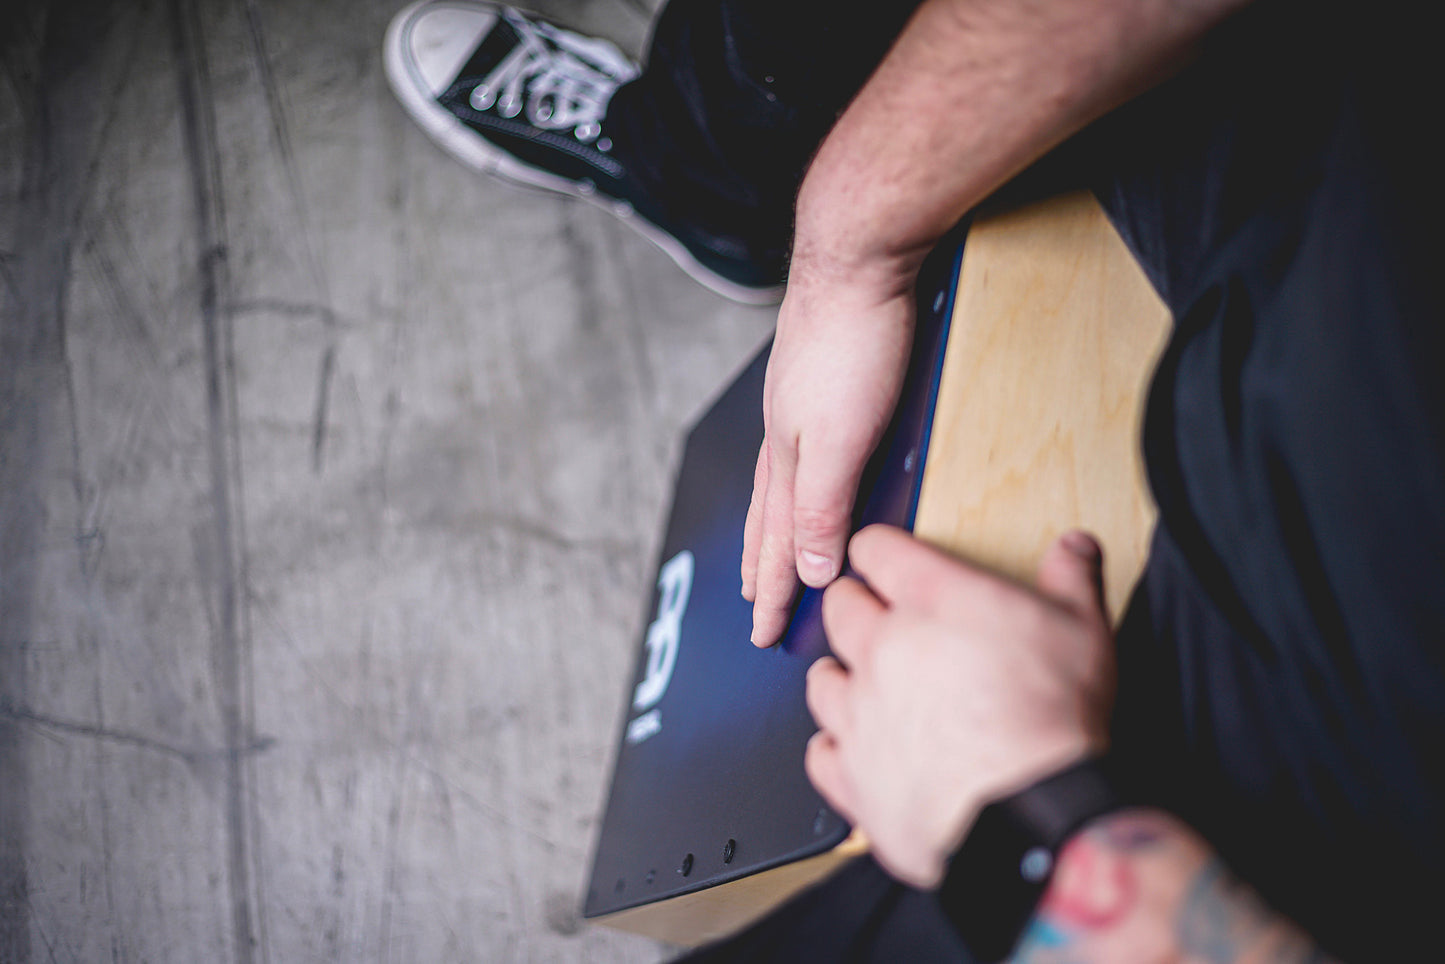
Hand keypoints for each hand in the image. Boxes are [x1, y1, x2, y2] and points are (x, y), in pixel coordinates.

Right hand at [740, 269, 915, 646]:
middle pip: (769, 519)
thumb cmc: (852, 344)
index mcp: (789, 462)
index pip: (780, 546)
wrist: (857, 256)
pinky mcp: (816, 379)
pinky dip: (787, 482)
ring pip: (776, 486)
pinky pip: (792, 453)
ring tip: (761, 548)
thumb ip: (823, 509)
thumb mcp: (842, 441)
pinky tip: (798, 468)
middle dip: (762, 567)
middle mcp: (784, 438)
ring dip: (769, 527)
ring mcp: (796, 407)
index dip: (774, 593)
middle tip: (752, 603)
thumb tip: (810, 573)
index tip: (763, 634)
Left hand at [804, 525, 1115, 888]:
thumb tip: (1073, 547)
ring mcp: (861, 713)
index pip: (875, 549)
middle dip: (854, 605)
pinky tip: (857, 748)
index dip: (877, 549)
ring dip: (840, 675)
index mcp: (932, 602)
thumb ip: (1071, 580)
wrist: (1031, 811)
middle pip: (839, 608)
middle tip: (876, 616)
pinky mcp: (855, 775)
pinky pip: (820, 753)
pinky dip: (836, 749)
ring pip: (821, 678)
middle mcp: (883, 649)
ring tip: (865, 682)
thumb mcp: (1084, 631)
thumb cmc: (1054, 721)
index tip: (882, 556)